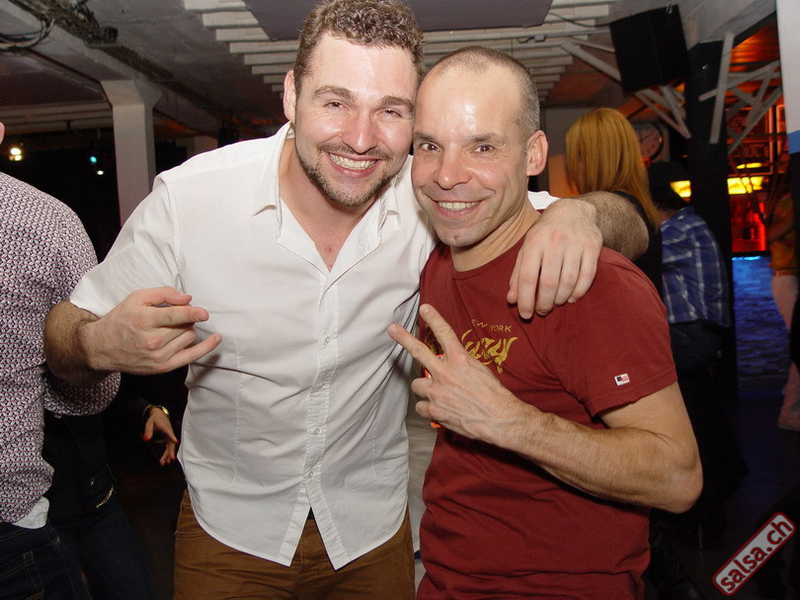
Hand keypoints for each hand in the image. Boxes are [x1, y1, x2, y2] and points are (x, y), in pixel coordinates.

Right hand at [83, 287, 220, 374]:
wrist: (101, 348)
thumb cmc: (121, 320)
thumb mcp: (136, 298)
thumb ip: (163, 294)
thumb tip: (187, 299)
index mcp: (144, 321)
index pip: (173, 317)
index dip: (191, 313)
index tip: (204, 313)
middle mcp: (152, 341)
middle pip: (184, 325)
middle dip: (185, 317)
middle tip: (174, 315)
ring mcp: (159, 356)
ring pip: (189, 337)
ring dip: (187, 328)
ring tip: (173, 326)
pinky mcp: (163, 367)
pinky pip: (191, 356)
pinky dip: (205, 348)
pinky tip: (215, 340)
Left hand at [143, 406, 178, 464]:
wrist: (159, 415)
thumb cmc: (154, 419)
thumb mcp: (149, 423)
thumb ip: (148, 431)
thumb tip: (146, 439)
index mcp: (165, 427)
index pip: (169, 432)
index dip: (172, 437)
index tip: (176, 442)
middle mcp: (169, 432)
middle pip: (171, 443)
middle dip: (171, 451)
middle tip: (170, 459)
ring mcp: (169, 436)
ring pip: (170, 446)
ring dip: (168, 454)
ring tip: (165, 463)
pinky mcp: (168, 438)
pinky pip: (169, 447)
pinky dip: (168, 453)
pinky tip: (166, 460)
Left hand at [388, 304, 527, 443]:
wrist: (499, 420)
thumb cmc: (495, 396)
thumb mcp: (481, 371)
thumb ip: (462, 364)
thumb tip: (452, 363)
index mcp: (460, 360)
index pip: (444, 333)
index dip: (433, 318)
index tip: (425, 308)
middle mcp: (445, 372)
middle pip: (418, 351)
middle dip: (404, 338)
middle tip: (393, 329)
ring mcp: (437, 391)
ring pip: (417, 384)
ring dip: (424, 388)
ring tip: (437, 393)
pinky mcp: (434, 410)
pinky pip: (420, 406)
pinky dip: (427, 408)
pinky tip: (438, 409)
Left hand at [508, 200, 600, 317]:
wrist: (573, 211)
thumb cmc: (545, 234)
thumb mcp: (527, 248)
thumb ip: (518, 274)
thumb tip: (512, 300)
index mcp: (534, 242)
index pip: (527, 277)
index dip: (525, 300)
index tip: (526, 315)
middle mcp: (555, 241)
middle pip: (549, 282)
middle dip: (544, 303)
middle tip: (542, 311)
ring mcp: (576, 243)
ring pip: (569, 281)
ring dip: (561, 298)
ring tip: (555, 302)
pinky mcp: (593, 246)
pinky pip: (587, 276)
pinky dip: (579, 292)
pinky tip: (571, 297)